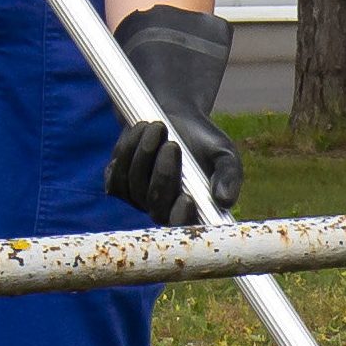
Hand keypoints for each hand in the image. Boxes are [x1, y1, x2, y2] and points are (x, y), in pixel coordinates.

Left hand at [104, 6, 242, 226]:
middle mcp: (162, 210)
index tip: (189, 198)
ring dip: (144, 152)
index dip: (182, 218)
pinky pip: (116, 173)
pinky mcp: (117, 182)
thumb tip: (224, 200)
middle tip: (172, 145)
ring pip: (133, 185)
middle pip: (155, 205)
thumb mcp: (224, 154)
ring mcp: (137, 198)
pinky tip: (140, 130)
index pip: (182, 228)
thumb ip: (229, 176)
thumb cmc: (204, 142)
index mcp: (190, 211)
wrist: (175, 117)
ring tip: (157, 126)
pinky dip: (127, 148)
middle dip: (163, 174)